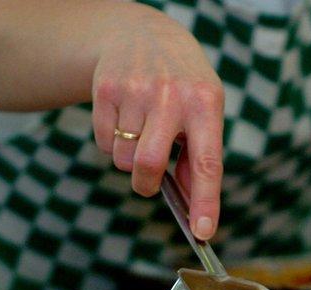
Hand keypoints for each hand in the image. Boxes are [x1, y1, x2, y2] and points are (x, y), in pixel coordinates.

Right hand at [91, 14, 223, 239]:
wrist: (143, 35)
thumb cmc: (184, 88)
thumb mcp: (205, 113)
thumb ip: (200, 158)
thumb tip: (194, 209)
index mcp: (206, 104)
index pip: (207, 164)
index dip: (206, 201)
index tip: (203, 232)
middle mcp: (172, 96)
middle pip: (149, 165)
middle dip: (146, 185)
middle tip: (150, 183)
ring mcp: (136, 90)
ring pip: (123, 158)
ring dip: (129, 161)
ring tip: (141, 133)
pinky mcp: (105, 88)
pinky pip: (103, 142)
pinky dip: (111, 143)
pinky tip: (124, 119)